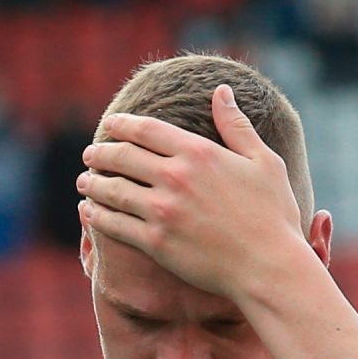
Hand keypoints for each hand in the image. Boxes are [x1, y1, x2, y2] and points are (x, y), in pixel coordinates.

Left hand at [76, 84, 307, 301]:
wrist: (268, 267)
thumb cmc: (272, 215)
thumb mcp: (263, 162)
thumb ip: (236, 126)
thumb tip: (221, 91)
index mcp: (198, 153)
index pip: (146, 129)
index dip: (122, 124)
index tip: (110, 124)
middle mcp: (175, 178)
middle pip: (123, 156)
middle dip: (101, 153)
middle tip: (90, 154)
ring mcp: (162, 211)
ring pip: (112, 190)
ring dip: (93, 184)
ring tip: (85, 182)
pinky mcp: (155, 242)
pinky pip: (114, 224)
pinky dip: (96, 215)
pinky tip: (90, 212)